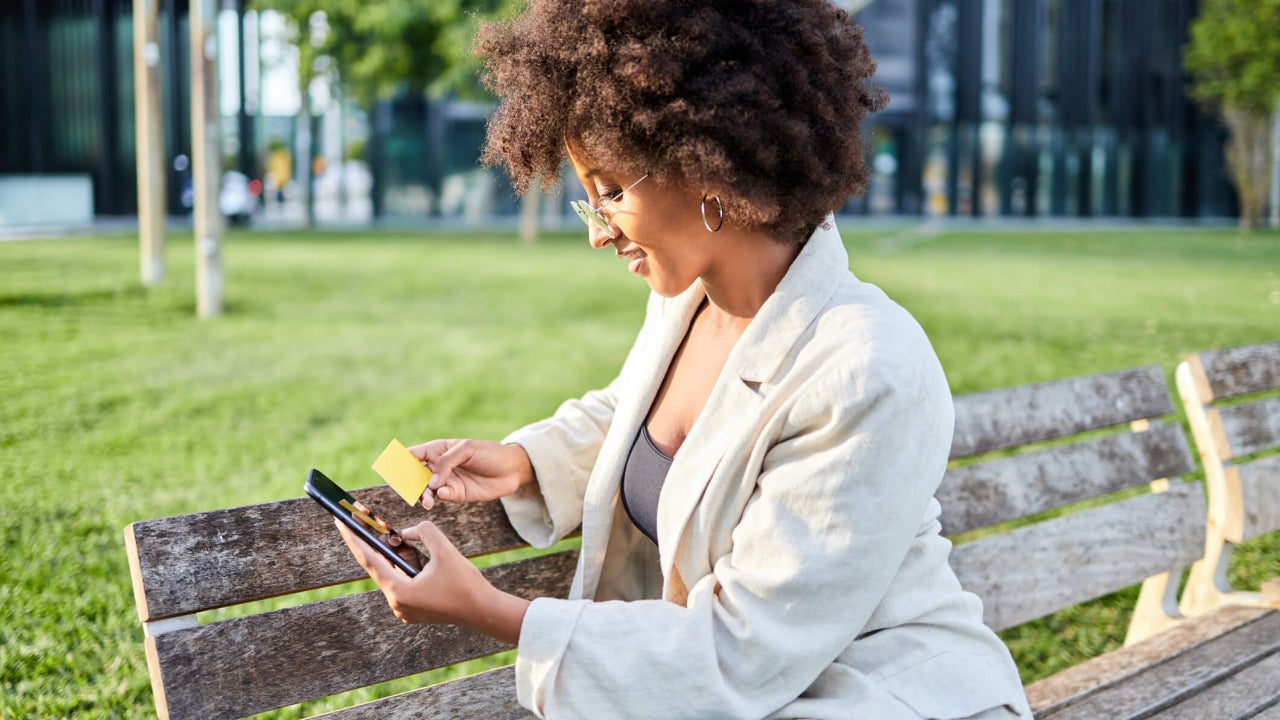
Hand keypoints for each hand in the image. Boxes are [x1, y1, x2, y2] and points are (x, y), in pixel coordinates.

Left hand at [334, 518, 528, 643]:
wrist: (485, 612)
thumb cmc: (466, 583)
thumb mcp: (445, 550)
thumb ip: (424, 532)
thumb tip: (406, 533)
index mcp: (399, 590)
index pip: (369, 559)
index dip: (353, 537)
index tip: (339, 520)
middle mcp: (397, 603)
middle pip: (379, 567)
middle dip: (372, 543)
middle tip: (359, 521)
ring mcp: (405, 609)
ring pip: (392, 574)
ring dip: (392, 556)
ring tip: (388, 535)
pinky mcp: (414, 610)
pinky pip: (402, 583)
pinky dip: (403, 567)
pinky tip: (407, 553)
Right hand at [407, 439, 534, 509]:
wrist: (512, 469)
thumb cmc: (490, 452)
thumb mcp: (467, 449)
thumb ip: (447, 462)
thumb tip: (432, 482)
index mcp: (438, 449)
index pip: (413, 455)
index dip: (399, 461)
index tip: (390, 470)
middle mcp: (438, 466)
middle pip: (414, 475)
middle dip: (408, 483)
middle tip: (406, 489)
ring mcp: (446, 481)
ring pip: (425, 489)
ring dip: (422, 494)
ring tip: (426, 500)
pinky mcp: (456, 494)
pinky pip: (441, 497)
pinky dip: (439, 497)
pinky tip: (443, 494)